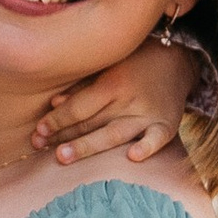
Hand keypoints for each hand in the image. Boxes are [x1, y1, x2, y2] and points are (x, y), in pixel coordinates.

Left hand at [32, 32, 198, 166]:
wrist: (179, 61)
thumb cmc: (134, 64)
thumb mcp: (107, 68)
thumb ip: (82, 87)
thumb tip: (52, 103)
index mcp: (112, 83)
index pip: (79, 106)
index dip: (57, 119)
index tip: (38, 131)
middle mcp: (129, 99)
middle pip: (91, 122)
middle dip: (64, 135)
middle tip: (39, 147)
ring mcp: (148, 114)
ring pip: (113, 134)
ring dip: (87, 145)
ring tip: (62, 157)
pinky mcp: (167, 125)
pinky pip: (158, 138)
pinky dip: (147, 147)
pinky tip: (132, 157)